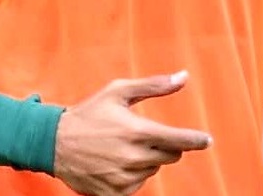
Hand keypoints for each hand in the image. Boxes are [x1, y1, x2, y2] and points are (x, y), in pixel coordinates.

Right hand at [53, 70, 211, 195]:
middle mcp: (133, 157)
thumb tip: (184, 77)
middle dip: (165, 145)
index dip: (196, 140)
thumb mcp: (118, 91)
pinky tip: (115, 162)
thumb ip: (154, 86)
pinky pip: (138, 185)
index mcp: (137, 131)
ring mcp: (124, 178)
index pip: (178, 140)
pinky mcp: (115, 194)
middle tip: (144, 135)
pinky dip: (133, 174)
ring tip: (121, 146)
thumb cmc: (89, 113)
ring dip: (147, 159)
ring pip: (153, 170)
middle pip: (170, 156)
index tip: (207, 140)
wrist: (54, 143)